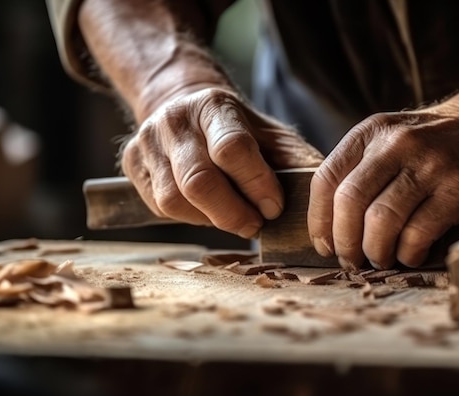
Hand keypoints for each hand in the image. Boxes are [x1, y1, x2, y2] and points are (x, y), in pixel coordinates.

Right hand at [120, 87, 323, 237]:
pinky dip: (190, 218)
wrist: (185, 108)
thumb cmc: (238, 130)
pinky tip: (209, 211)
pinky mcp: (131, 164)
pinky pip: (160, 207)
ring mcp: (147, 141)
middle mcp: (174, 120)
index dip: (256, 185)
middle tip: (255, 226)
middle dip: (233, 214)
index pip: (232, 149)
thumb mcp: (272, 136)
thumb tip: (327, 196)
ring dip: (210, 220)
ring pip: (174, 200)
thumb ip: (298, 162)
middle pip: (198, 181)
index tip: (273, 208)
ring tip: (234, 218)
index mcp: (214, 106)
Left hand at [307, 101, 458, 268]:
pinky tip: (410, 254)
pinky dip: (407, 254)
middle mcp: (396, 144)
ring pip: (382, 221)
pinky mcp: (458, 189)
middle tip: (351, 259)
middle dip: (345, 241)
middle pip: (350, 202)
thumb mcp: (385, 142)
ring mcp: (429, 165)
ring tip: (380, 258)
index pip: (326, 179)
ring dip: (375, 251)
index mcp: (369, 133)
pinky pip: (418, 234)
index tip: (325, 244)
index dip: (319, 221)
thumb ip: (356, 174)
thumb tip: (328, 232)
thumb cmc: (426, 146)